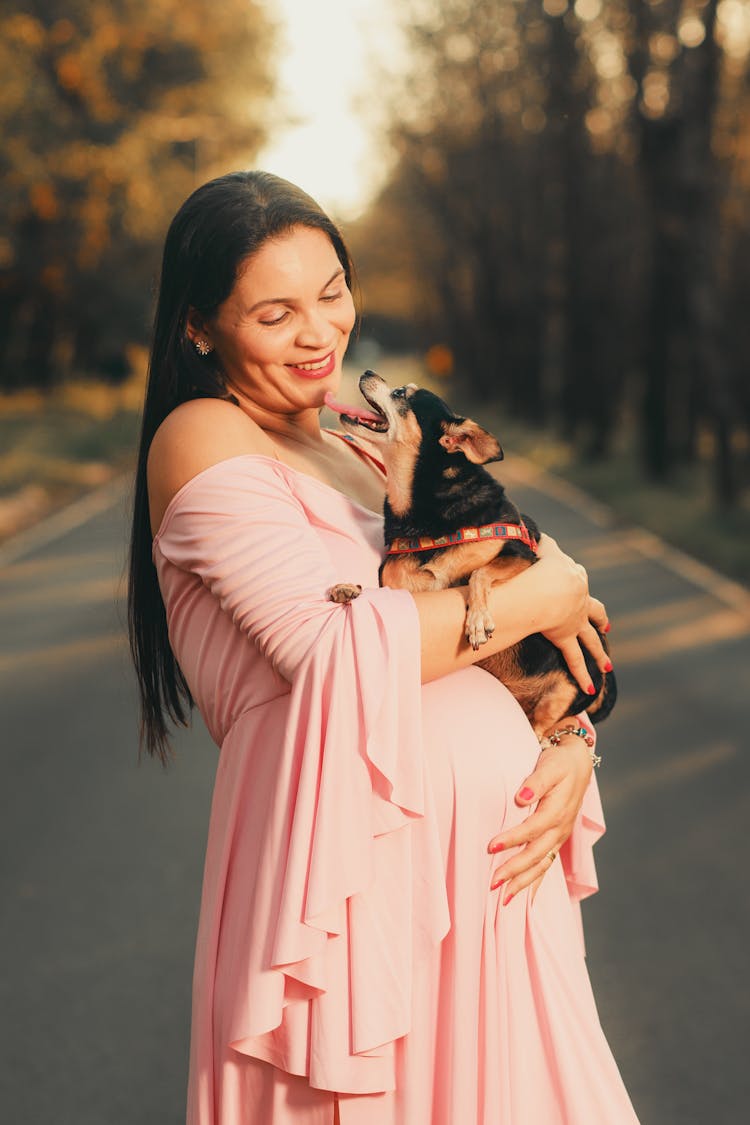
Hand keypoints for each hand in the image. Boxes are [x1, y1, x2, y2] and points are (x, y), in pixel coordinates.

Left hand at [486, 721, 592, 902]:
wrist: (578, 764)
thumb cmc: (559, 763)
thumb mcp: (550, 765)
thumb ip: (535, 782)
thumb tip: (520, 798)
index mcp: (558, 810)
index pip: (533, 829)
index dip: (513, 839)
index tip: (491, 847)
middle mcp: (561, 828)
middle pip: (537, 854)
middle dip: (515, 871)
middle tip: (492, 883)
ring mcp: (560, 836)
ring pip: (543, 865)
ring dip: (524, 883)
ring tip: (503, 900)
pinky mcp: (557, 840)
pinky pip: (547, 865)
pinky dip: (535, 882)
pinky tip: (524, 899)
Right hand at [534, 535, 611, 693]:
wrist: (543, 589)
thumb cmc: (536, 566)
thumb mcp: (539, 548)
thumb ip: (537, 541)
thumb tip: (533, 531)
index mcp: (573, 575)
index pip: (575, 574)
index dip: (572, 575)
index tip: (570, 575)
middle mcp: (580, 598)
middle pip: (594, 609)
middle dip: (599, 618)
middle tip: (606, 626)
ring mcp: (575, 620)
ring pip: (591, 638)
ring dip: (599, 652)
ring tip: (608, 665)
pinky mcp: (566, 637)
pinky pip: (575, 659)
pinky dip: (582, 674)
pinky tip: (591, 688)